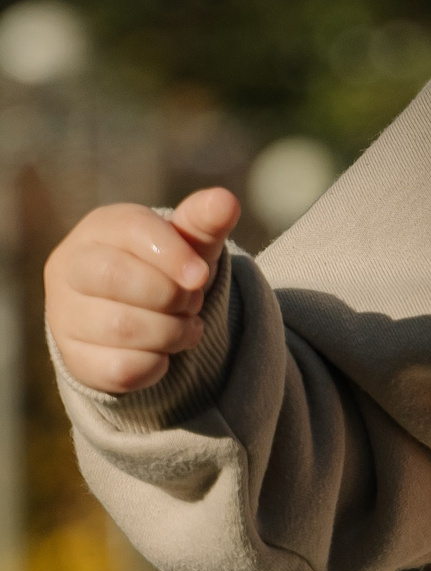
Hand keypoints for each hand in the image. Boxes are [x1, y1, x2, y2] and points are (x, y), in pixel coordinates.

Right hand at [44, 188, 236, 392]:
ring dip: (171, 331)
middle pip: (116, 278)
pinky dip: (156, 365)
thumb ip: (205, 221)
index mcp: (100, 229)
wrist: (143, 311)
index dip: (174, 255)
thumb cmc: (168, 264)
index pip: (132, 231)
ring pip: (121, 328)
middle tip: (193, 300)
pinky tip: (164, 353)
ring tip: (187, 325)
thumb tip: (225, 201)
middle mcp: (70, 268)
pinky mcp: (73, 358)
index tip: (202, 276)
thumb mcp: (190, 240)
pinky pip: (119, 368)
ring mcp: (64, 315)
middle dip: (171, 294)